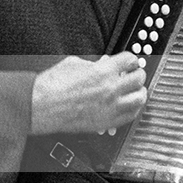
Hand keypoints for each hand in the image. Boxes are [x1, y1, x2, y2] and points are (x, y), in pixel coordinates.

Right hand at [29, 53, 147, 136]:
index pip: (130, 60)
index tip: (131, 62)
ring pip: (139, 99)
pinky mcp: (107, 122)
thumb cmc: (53, 85)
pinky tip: (131, 106)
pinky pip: (130, 116)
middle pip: (138, 79)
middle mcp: (110, 89)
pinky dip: (133, 109)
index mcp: (103, 71)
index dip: (131, 59)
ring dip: (140, 93)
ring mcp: (110, 107)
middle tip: (136, 74)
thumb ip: (94, 64)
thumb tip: (103, 64)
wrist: (42, 106)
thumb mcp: (74, 63)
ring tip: (137, 91)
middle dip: (138, 74)